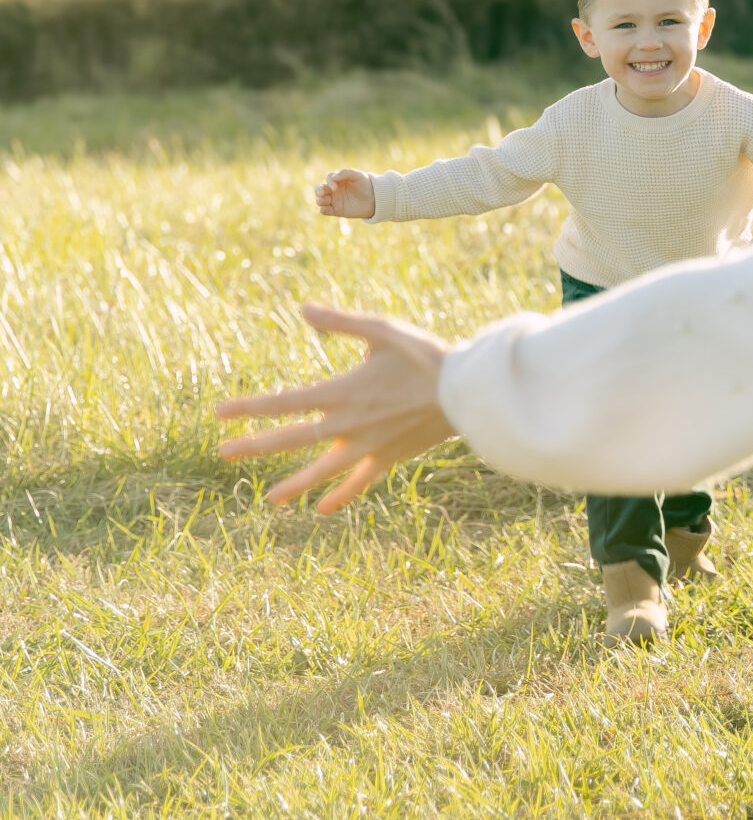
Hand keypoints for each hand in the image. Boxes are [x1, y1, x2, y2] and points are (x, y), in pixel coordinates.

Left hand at [215, 302, 451, 511]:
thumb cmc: (424, 355)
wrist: (465, 391)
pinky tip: (322, 509)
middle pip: (292, 439)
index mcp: (341, 391)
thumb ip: (340, 322)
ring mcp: (367, 445)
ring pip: (322, 471)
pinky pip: (359, 482)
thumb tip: (303, 310)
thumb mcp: (381, 330)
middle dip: (255, 446)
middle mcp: (347, 424)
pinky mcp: (388, 457)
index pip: (283, 403)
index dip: (249, 408)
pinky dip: (341, 496)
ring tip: (269, 499)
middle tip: (224, 453)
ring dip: (294, 485)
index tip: (220, 414)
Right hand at [316, 169, 376, 219]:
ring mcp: (334, 200)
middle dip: (319, 190)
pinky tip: (323, 209)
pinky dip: (323, 210)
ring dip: (319, 200)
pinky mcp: (336, 210)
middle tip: (321, 193)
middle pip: (320, 189)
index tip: (336, 187)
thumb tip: (333, 177)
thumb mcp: (358, 175)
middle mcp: (333, 190)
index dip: (330, 182)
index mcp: (337, 180)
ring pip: (321, 200)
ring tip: (321, 201)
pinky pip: (326, 210)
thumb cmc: (365, 185)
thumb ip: (346, 173)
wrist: (374, 199)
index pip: (329, 179)